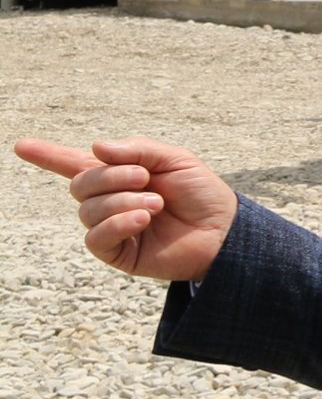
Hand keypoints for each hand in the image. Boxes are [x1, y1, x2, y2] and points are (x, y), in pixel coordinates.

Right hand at [15, 138, 237, 281]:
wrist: (223, 230)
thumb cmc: (201, 193)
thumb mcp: (176, 160)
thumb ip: (137, 150)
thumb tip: (96, 148)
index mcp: (120, 175)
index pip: (76, 163)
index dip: (48, 155)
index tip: (21, 145)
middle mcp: (109, 200)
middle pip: (81, 183)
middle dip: (111, 176)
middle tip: (145, 178)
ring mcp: (111, 227)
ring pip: (87, 210)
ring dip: (122, 201)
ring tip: (156, 204)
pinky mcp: (117, 252)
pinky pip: (96, 237)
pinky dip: (118, 223)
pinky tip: (143, 219)